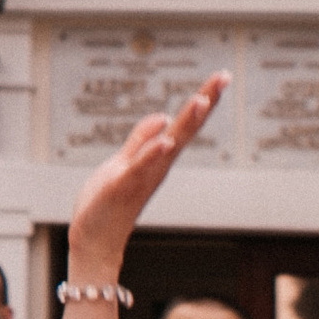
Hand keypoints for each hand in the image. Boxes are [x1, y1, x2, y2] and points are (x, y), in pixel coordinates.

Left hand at [64, 74, 227, 276]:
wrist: (95, 241)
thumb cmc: (108, 203)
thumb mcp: (123, 162)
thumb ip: (141, 140)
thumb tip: (163, 116)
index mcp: (157, 158)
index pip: (184, 124)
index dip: (203, 100)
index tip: (222, 77)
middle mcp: (157, 166)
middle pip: (185, 130)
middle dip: (204, 103)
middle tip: (223, 79)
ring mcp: (142, 177)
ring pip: (168, 146)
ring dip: (185, 124)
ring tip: (201, 100)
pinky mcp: (122, 187)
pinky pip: (140, 168)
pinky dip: (153, 154)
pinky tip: (167, 140)